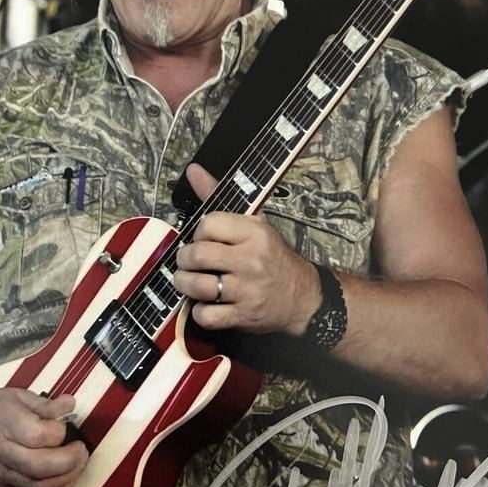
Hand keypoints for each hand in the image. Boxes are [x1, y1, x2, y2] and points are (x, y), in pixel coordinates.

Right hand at [0, 388, 87, 486]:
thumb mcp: (17, 396)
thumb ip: (46, 404)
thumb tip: (69, 405)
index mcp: (3, 424)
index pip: (39, 435)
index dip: (60, 433)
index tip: (65, 427)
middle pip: (40, 467)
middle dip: (71, 461)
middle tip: (80, 450)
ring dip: (67, 480)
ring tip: (75, 465)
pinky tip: (63, 483)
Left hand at [174, 163, 320, 334]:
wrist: (302, 297)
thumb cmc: (271, 257)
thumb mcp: (253, 223)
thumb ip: (218, 196)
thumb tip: (192, 170)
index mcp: (254, 232)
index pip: (207, 224)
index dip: (198, 232)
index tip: (204, 239)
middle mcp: (251, 260)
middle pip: (197, 255)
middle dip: (184, 259)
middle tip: (189, 262)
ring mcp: (247, 290)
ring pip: (196, 286)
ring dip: (185, 284)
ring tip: (190, 282)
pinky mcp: (243, 316)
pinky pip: (205, 316)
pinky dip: (198, 312)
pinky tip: (206, 304)